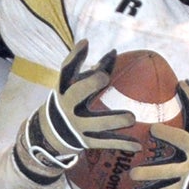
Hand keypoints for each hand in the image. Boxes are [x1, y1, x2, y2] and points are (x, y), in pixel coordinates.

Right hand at [13, 40, 137, 181]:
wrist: (50, 132)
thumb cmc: (71, 100)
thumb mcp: (75, 85)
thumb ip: (95, 69)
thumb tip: (114, 52)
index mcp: (65, 88)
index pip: (66, 70)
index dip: (74, 56)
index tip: (85, 43)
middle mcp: (68, 106)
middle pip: (75, 94)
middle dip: (88, 84)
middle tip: (104, 76)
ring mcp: (77, 125)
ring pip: (95, 123)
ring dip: (113, 120)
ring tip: (131, 118)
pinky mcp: (86, 141)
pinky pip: (106, 143)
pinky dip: (122, 144)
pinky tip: (138, 146)